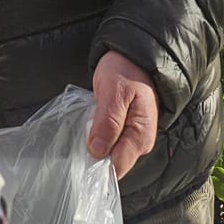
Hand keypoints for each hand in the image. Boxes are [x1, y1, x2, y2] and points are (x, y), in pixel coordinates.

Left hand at [89, 52, 158, 179]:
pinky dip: (98, 139)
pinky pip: (109, 146)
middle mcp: (140, 144)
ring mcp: (133, 140)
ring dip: (95, 147)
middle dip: (95, 156)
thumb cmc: (127, 70)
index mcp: (141, 136)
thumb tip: (98, 151)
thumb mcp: (114, 92)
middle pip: (113, 165)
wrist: (134, 56)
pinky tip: (92, 128)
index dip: (98, 164)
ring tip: (88, 128)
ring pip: (110, 156)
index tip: (82, 153)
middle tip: (83, 135)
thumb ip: (108, 122)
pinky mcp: (126, 134)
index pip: (117, 167)